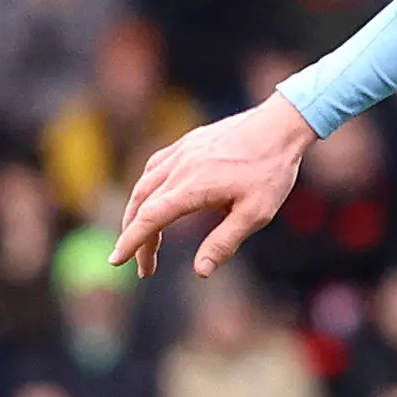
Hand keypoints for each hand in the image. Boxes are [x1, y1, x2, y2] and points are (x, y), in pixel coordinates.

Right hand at [109, 93, 318, 277]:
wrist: (281, 125)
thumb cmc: (272, 171)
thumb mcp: (256, 214)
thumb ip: (224, 242)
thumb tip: (199, 272)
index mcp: (192, 186)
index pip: (149, 218)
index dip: (131, 242)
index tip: (115, 261)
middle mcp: (179, 167)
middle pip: (141, 204)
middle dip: (135, 236)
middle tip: (142, 265)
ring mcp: (181, 152)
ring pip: (145, 185)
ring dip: (137, 213)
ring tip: (144, 239)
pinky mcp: (187, 143)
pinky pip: (155, 168)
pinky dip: (147, 189)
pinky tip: (154, 200)